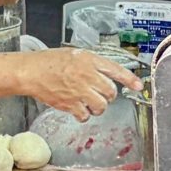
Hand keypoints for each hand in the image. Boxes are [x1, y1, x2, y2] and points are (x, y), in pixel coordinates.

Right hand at [19, 45, 138, 118]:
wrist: (31, 71)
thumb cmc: (50, 62)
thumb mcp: (75, 54)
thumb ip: (93, 64)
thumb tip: (108, 74)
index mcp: (90, 61)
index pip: (116, 70)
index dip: (130, 79)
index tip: (139, 86)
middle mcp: (87, 75)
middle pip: (111, 92)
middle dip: (107, 95)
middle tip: (98, 92)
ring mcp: (79, 91)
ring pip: (101, 106)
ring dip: (98, 107)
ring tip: (89, 102)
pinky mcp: (70, 104)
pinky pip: (85, 115)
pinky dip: (84, 115)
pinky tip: (78, 108)